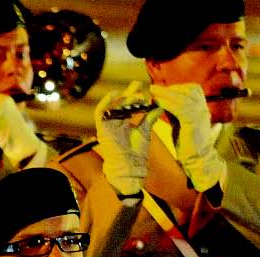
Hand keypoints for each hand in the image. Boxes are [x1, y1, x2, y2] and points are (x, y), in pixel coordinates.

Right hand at [94, 82, 160, 196]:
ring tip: (133, 93)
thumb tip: (159, 107)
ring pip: (111, 106)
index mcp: (123, 123)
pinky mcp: (102, 129)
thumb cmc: (136, 153)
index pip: (128, 105)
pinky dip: (105, 102)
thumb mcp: (145, 131)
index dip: (135, 95)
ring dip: (121, 98)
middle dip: (129, 93)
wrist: (130, 168)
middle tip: (139, 85)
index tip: (145, 88)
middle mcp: (114, 123)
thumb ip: (150, 118)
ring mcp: (107, 126)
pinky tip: (116, 94)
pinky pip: (100, 112)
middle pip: (120, 103)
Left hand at [150, 82, 225, 192]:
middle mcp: (203, 108)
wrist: (198, 160)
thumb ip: (175, 112)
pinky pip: (180, 107)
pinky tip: (158, 102)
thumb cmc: (188, 144)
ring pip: (184, 96)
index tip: (162, 90)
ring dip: (166, 93)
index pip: (192, 89)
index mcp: (201, 108)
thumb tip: (163, 102)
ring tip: (153, 92)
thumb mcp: (181, 124)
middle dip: (171, 88)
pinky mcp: (194, 122)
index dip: (176, 88)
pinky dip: (168, 103)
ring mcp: (200, 114)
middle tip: (155, 89)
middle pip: (189, 89)